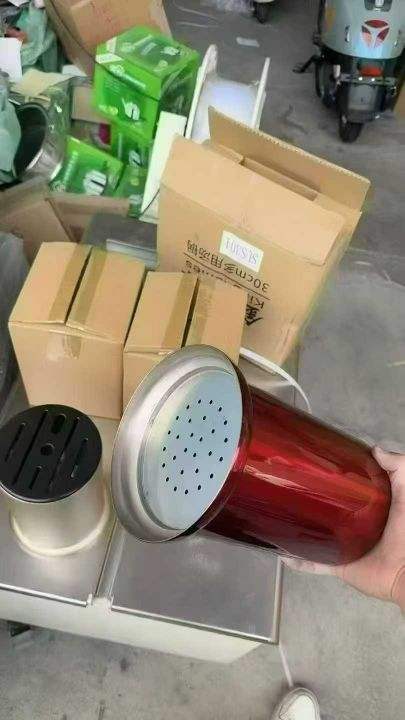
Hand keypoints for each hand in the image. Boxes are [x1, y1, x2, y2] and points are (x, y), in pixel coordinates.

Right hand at [283, 448, 404, 611]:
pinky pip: (315, 564)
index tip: (315, 464)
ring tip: (280, 515)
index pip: (348, 490)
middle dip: (311, 502)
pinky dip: (299, 561)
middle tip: (290, 486)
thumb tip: (375, 449)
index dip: (334, 478)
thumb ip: (398, 468)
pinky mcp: (340, 565)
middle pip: (329, 511)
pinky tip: (281, 554)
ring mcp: (346, 547)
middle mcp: (355, 526)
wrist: (404, 571)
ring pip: (317, 536)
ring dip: (300, 530)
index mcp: (371, 509)